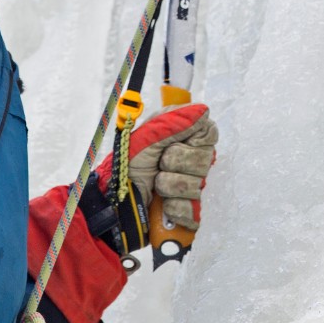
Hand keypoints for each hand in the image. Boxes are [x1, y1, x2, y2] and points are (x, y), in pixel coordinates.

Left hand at [89, 104, 219, 252]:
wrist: (115, 199)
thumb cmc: (128, 164)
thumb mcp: (146, 138)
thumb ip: (174, 122)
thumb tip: (203, 111)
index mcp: (185, 138)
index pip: (209, 134)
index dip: (192, 141)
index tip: (173, 144)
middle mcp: (192, 161)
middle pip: (204, 161)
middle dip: (175, 164)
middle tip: (158, 165)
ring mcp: (191, 187)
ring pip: (196, 186)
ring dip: (168, 186)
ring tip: (155, 186)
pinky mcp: (188, 212)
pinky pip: (192, 210)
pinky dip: (173, 208)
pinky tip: (162, 206)